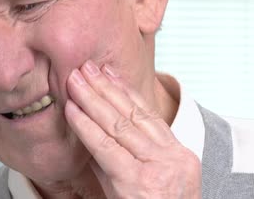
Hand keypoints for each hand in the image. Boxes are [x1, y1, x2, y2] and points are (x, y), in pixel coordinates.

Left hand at [65, 60, 201, 198]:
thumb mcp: (152, 187)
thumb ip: (130, 162)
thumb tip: (102, 136)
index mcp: (181, 157)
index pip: (150, 117)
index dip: (126, 92)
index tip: (108, 74)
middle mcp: (174, 158)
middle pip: (135, 114)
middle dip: (106, 87)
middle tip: (86, 67)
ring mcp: (160, 169)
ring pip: (120, 125)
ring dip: (93, 98)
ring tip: (75, 79)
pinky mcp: (138, 183)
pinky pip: (107, 148)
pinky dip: (87, 126)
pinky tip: (72, 110)